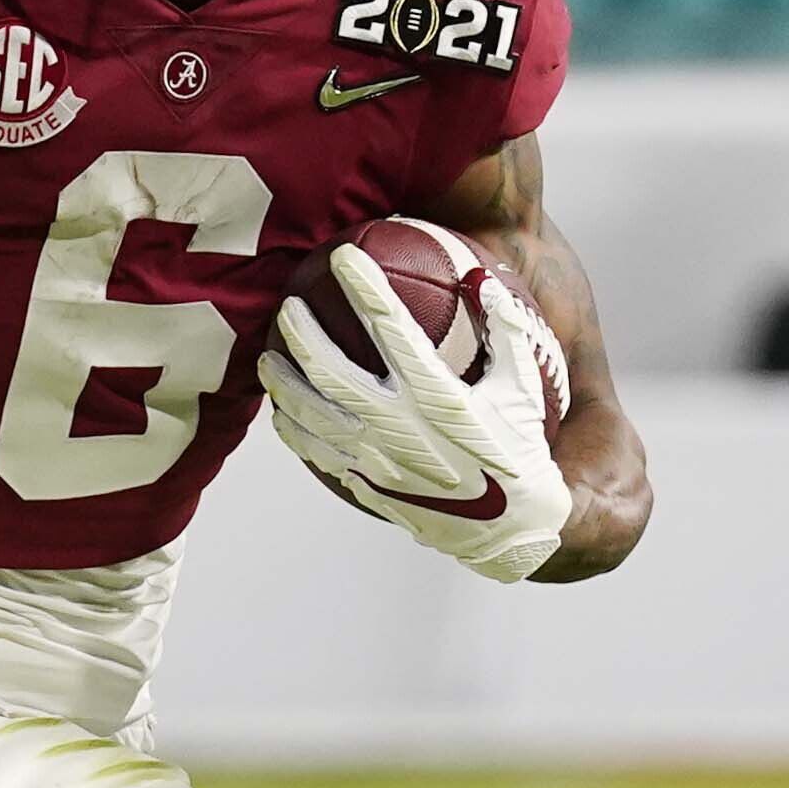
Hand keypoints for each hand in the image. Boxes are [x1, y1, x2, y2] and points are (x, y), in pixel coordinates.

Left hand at [258, 248, 576, 582]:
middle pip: (329, 369)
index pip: (390, 326)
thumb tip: (483, 277)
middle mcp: (398, 426)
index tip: (344, 255)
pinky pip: (314, 451)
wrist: (509, 532)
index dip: (364, 286)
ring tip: (266, 356)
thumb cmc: (519, 452)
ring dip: (282, 380)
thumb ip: (506, 330)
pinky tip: (281, 410)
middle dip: (301, 332)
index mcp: (437, 396)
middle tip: (288, 305)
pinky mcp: (364, 483)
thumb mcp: (523, 388)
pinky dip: (292, 427)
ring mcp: (375, 459)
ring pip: (310, 413)